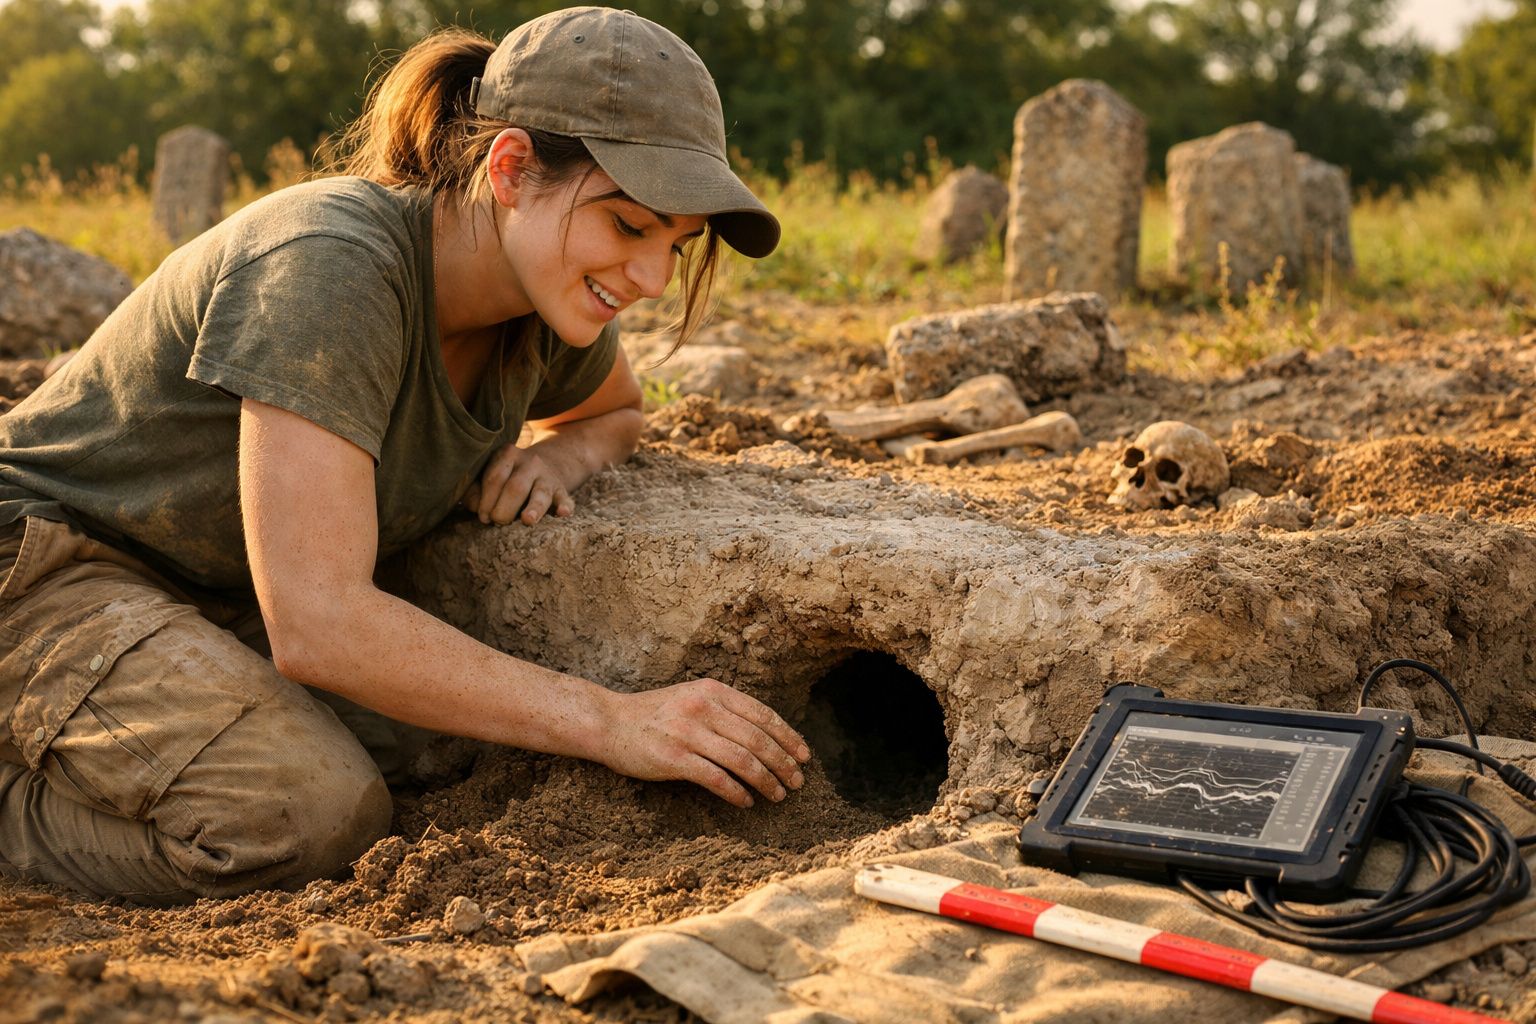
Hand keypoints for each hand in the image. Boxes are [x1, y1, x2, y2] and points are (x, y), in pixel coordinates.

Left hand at [463, 442, 574, 525]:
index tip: (483, 517)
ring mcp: (547, 477)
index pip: (495, 478)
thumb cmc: (508, 476)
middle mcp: (530, 463)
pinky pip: (565, 498)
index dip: (486, 500)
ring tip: (527, 520)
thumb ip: (476, 489)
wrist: (546, 464)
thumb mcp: (492, 474)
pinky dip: (565, 506)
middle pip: (516, 487)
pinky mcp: (561, 490)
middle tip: (498, 521)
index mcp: (507, 455)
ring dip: (534, 508)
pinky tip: (563, 513)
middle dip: (504, 508)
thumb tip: (474, 507)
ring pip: (540, 494)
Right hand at [600, 678, 812, 807]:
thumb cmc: (654, 713)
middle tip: (798, 782)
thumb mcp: (692, 697)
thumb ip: (724, 709)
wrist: (608, 721)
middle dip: (784, 763)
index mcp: (713, 691)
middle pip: (758, 739)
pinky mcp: (674, 759)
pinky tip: (747, 803)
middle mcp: (704, 708)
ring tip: (779, 796)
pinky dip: (737, 793)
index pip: (763, 714)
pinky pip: (716, 779)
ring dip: (767, 781)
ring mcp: (688, 733)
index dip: (789, 737)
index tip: (805, 756)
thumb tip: (766, 734)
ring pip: (743, 760)